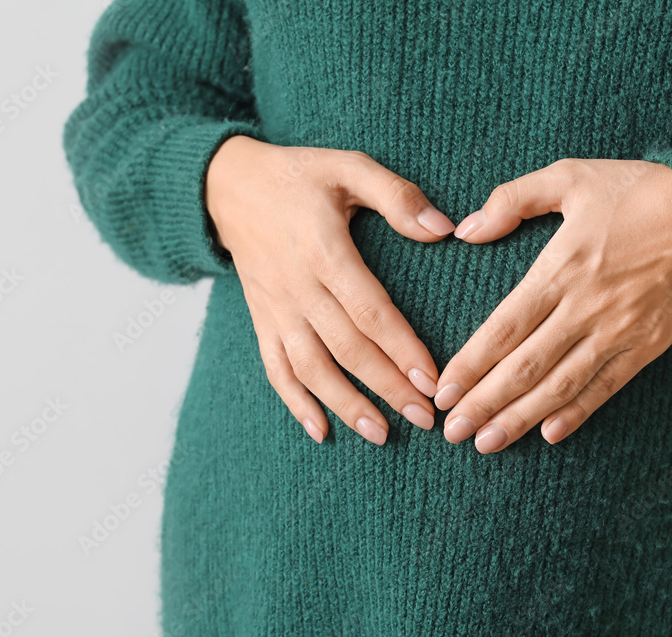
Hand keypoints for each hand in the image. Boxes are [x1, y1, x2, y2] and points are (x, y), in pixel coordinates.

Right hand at [206, 136, 455, 444]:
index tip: (432, 379)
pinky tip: (320, 431)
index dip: (401, 348)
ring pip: (310, 367)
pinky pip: (275, 368)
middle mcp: (297, 286)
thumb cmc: (300, 175)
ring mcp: (276, 308)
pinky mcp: (262, 319)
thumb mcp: (348, 166)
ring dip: (345, 405)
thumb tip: (444, 230)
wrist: (228, 185)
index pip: (369, 310)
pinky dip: (295, 402)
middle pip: (346, 348)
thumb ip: (396, 196)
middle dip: (386, 387)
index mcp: (323, 249)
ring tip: (381, 435)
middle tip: (424, 418)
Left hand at [434, 158, 671, 452]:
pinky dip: (578, 412)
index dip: (471, 364)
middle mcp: (585, 307)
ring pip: (561, 385)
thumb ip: (512, 199)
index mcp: (561, 269)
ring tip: (487, 443)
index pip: (505, 328)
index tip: (443, 391)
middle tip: (453, 432)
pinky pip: (607, 386)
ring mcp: (618, 331)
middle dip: (484, 403)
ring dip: (521, 417)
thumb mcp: (569, 176)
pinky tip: (550, 435)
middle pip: (525, 366)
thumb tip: (465, 229)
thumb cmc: (634, 191)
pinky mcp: (647, 345)